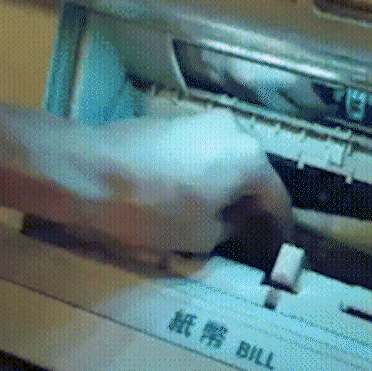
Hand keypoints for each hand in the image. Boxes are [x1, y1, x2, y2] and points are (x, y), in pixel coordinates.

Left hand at [26, 97, 292, 255]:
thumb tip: (234, 222)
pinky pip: (206, 150)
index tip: (276, 250)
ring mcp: (205, 120)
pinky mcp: (178, 120)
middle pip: (256, 173)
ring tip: (220, 217)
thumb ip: (230, 229)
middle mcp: (236, 130)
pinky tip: (193, 194)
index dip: (279, 229)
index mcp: (251, 159)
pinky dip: (208, 173)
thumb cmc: (153, 209)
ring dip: (230, 187)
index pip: (278, 199)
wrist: (92, 170)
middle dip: (254, 206)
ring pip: (230, 159)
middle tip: (250, 236)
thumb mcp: (200, 236)